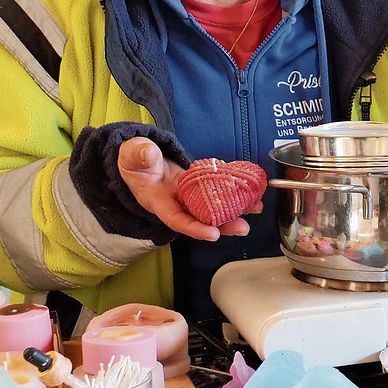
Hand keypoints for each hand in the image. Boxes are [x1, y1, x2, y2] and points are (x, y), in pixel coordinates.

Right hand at [116, 137, 251, 241]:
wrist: (140, 159)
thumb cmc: (134, 160)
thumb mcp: (132, 156)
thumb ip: (139, 155)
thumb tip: (149, 154)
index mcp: (157, 201)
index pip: (176, 220)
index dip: (194, 228)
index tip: (212, 233)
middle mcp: (176, 204)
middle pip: (200, 220)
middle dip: (222, 226)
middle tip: (243, 228)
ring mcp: (189, 197)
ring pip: (212, 208)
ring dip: (234, 211)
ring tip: (255, 208)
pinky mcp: (200, 188)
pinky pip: (217, 193)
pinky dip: (234, 193)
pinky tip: (251, 191)